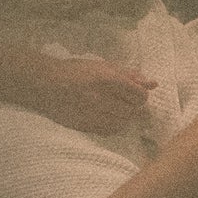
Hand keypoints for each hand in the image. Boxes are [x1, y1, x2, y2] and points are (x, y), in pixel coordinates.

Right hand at [27, 54, 157, 134]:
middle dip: (133, 106)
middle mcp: (101, 98)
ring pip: (123, 122)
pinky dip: (114, 125)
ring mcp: (93, 114)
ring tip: (115, 107)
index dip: (140, 95)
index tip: (134, 92)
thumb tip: (152, 83)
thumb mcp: (103, 66)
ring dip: (124, 116)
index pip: (139, 95)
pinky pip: (110, 130)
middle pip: (133, 110)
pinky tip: (108, 116)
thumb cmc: (76, 71)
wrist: (45, 84)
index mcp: (107, 79)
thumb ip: (129, 75)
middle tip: (124, 100)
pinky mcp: (85, 126)